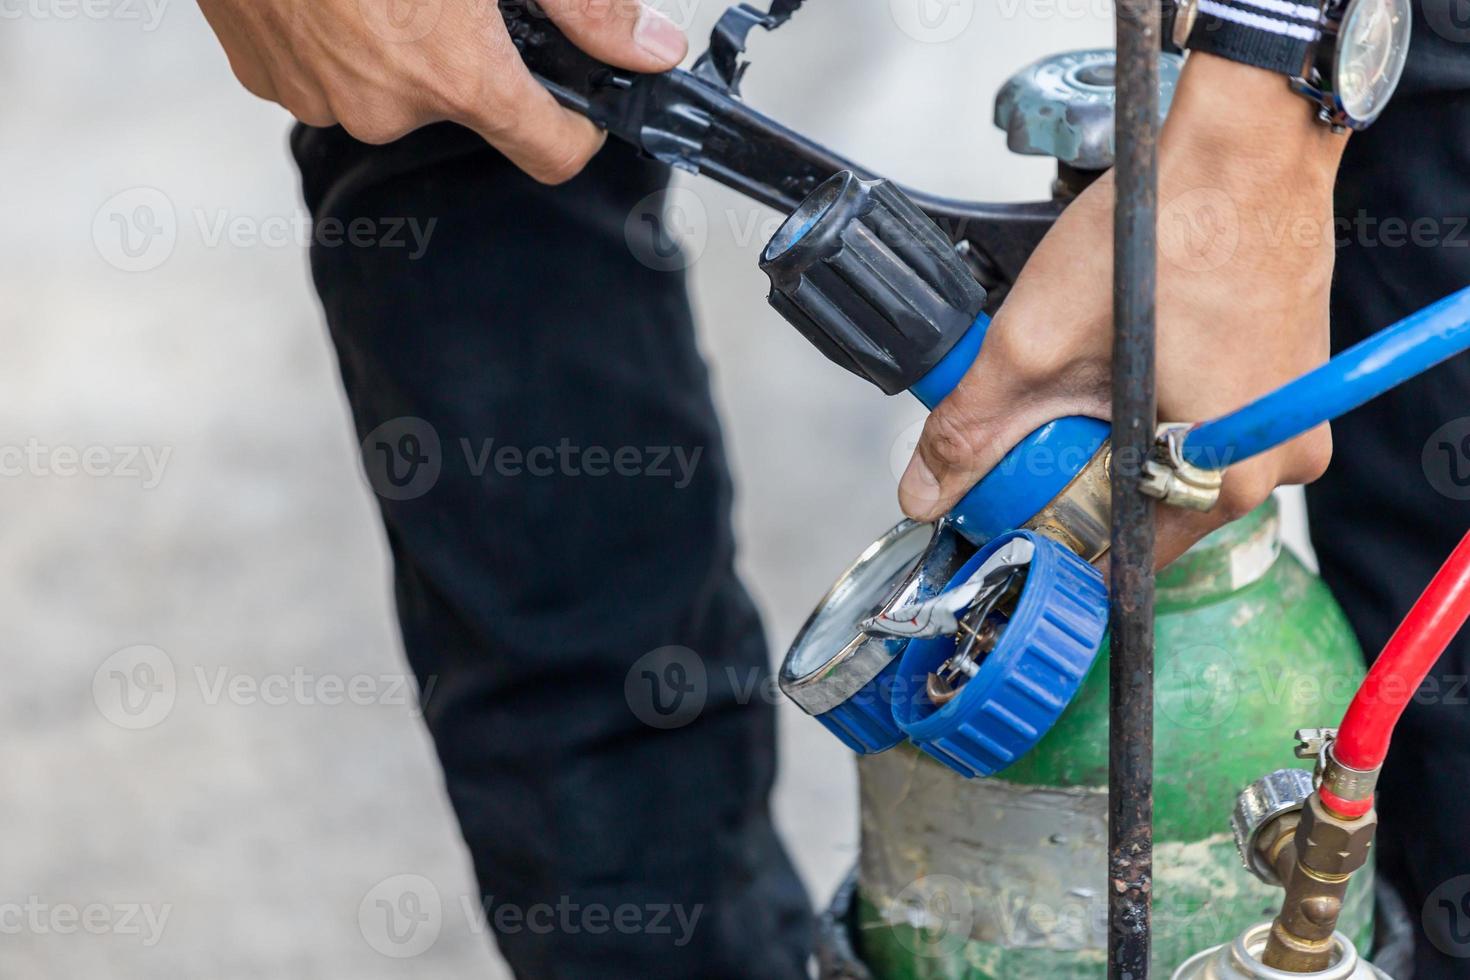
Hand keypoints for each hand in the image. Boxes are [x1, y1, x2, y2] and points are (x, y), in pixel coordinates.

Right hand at [197, 0, 687, 181]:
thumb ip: (584, 6)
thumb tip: (646, 48)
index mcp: (453, 73)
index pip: (551, 155)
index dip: (576, 131)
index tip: (576, 108)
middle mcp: (385, 106)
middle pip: (464, 107)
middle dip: (467, 57)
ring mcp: (318, 97)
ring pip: (390, 90)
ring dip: (397, 45)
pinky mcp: (266, 79)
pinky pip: (326, 76)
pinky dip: (338, 40)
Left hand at [898, 53, 1348, 568]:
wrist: (1243, 148)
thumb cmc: (1166, 231)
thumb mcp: (1037, 344)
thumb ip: (973, 429)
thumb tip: (925, 493)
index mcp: (1226, 475)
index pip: (1126, 557)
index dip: (1059, 544)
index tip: (1017, 526)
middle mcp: (1277, 462)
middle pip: (1151, 509)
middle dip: (1084, 482)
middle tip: (1038, 435)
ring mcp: (1290, 421)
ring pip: (1177, 464)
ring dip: (1120, 441)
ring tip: (1086, 382)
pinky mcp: (1289, 385)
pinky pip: (1209, 423)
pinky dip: (1159, 408)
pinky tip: (1130, 363)